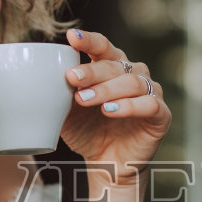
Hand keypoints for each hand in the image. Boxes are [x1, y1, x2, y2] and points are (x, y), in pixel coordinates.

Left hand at [60, 28, 171, 177]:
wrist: (107, 163)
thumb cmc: (88, 131)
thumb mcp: (68, 112)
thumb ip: (60, 93)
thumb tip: (40, 77)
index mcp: (112, 67)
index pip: (102, 47)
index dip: (89, 40)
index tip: (71, 38)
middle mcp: (134, 74)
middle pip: (114, 64)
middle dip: (92, 71)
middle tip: (71, 79)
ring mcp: (150, 92)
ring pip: (131, 82)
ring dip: (106, 90)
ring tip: (85, 100)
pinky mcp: (161, 115)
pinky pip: (149, 104)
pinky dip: (129, 106)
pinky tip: (111, 110)